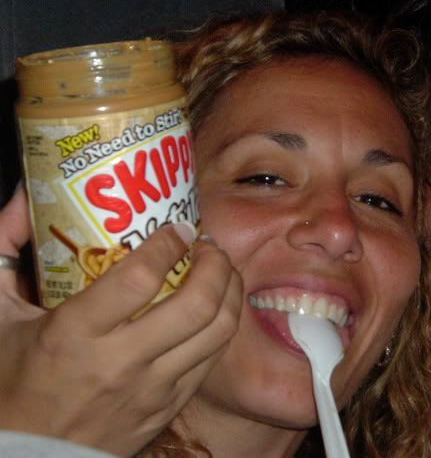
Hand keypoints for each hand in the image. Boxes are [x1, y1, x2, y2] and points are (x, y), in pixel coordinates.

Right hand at [0, 185, 242, 456]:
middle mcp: (120, 363)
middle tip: (210, 247)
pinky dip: (223, 326)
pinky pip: (211, 360)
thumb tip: (23, 201)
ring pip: (217, 333)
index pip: (139, 279)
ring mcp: (151, 390)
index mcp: (73, 335)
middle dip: (216, 265)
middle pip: (196, 305)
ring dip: (230, 292)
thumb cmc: (10, 382)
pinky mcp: (167, 408)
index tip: (180, 228)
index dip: (169, 244)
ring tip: (222, 271)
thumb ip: (4, 251)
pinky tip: (216, 307)